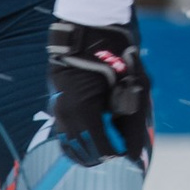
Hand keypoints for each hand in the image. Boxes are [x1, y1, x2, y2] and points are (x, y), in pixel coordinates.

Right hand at [48, 16, 153, 167]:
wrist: (90, 32)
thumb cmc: (117, 58)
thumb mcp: (134, 89)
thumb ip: (133, 125)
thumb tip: (131, 157)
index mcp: (83, 109)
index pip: (100, 150)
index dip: (116, 152)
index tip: (126, 145)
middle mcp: (65, 114)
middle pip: (84, 154)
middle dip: (104, 152)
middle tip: (118, 137)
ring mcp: (57, 110)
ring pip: (72, 147)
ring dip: (91, 147)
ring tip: (108, 131)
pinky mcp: (56, 107)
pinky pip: (65, 135)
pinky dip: (81, 139)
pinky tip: (96, 128)